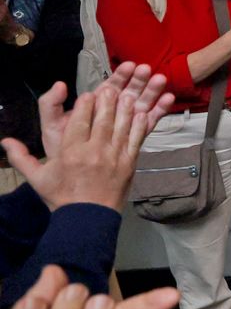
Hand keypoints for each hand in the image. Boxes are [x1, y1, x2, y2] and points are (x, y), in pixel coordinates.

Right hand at [2, 73, 172, 209]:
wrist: (87, 220)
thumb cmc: (61, 198)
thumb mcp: (37, 178)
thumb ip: (20, 157)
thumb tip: (4, 141)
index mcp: (71, 152)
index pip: (80, 121)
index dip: (85, 105)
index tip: (88, 94)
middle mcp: (94, 152)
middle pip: (102, 119)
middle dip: (106, 101)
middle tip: (110, 88)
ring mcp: (114, 157)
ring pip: (121, 126)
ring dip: (124, 108)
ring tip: (126, 94)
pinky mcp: (129, 164)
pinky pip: (136, 140)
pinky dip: (138, 125)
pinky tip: (140, 113)